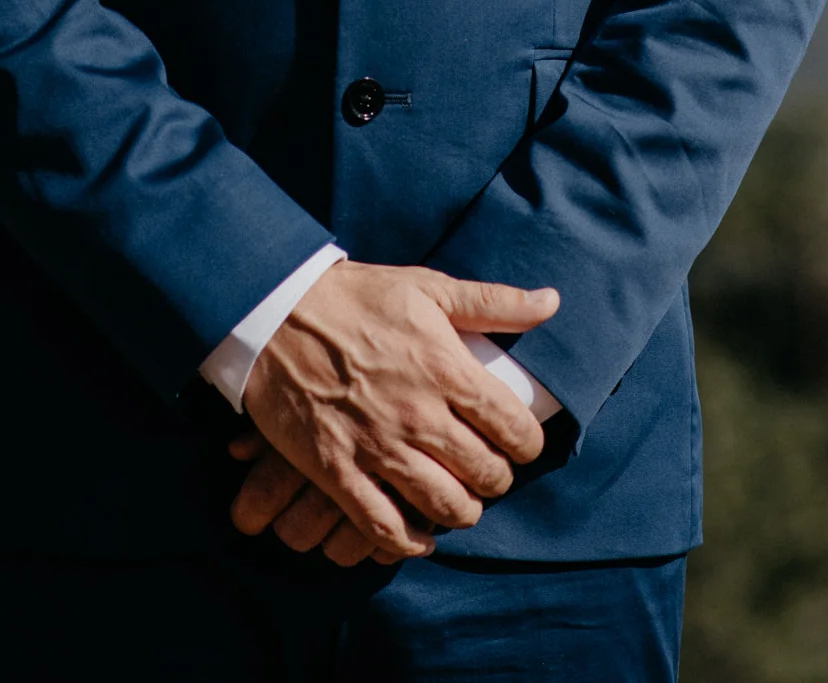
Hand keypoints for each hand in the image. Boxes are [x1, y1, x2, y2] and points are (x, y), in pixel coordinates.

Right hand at [231, 261, 557, 560]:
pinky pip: (384, 526)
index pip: (511, 426)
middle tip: (490, 473)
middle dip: (497, 479)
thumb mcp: (427, 286)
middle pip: (483, 472)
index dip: (527, 444)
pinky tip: (420, 536)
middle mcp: (417, 412)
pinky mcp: (337, 469)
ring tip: (462, 502)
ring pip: (443, 505)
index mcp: (444, 367)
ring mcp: (377, 445)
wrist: (276, 309)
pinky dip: (409, 542)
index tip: (521, 444)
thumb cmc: (356, 296)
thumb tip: (552, 300)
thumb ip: (493, 301)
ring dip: (462, 512)